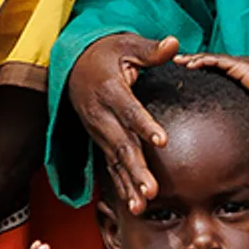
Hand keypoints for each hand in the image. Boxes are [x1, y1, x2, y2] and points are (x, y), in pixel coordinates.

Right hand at [64, 32, 179, 209]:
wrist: (74, 65)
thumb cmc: (105, 53)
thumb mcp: (126, 44)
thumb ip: (151, 50)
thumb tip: (174, 42)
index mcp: (110, 90)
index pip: (129, 110)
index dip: (144, 125)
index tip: (162, 141)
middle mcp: (101, 115)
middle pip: (121, 144)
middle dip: (136, 168)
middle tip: (152, 190)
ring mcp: (98, 131)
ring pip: (115, 161)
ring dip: (128, 184)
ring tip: (142, 206)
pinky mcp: (100, 141)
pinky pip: (111, 166)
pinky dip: (122, 187)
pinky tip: (134, 206)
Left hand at [174, 48, 248, 117]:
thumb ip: (245, 110)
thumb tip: (240, 127)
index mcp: (243, 71)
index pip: (219, 66)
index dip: (203, 67)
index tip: (189, 71)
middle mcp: (241, 64)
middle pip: (212, 59)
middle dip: (193, 59)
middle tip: (177, 62)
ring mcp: (240, 63)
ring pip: (211, 57)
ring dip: (193, 58)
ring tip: (178, 61)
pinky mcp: (239, 65)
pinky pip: (216, 61)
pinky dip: (202, 61)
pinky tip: (190, 64)